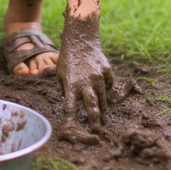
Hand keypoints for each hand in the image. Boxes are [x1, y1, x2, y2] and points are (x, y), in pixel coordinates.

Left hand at [56, 13, 114, 143]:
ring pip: (103, 98)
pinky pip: (109, 85)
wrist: (81, 39)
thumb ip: (65, 89)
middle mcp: (85, 82)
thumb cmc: (68, 59)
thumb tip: (68, 103)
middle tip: (98, 129)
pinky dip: (107, 89)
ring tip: (103, 117)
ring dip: (103, 108)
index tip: (74, 130)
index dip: (72, 120)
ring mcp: (98, 77)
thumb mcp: (60, 74)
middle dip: (95, 120)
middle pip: (92, 106)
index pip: (71, 107)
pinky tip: (104, 89)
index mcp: (71, 85)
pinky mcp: (107, 71)